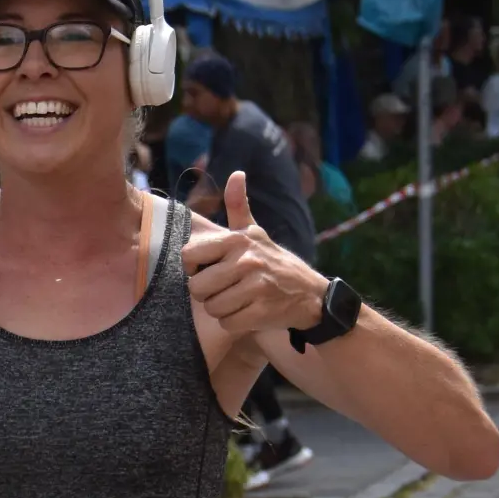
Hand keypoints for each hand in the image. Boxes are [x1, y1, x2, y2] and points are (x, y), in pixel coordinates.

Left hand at [182, 172, 328, 334]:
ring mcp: (255, 287)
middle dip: (207, 294)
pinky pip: (228, 323)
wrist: (310, 294)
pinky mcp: (262, 311)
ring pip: (212, 308)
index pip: (188, 256)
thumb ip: (238, 206)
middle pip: (197, 288)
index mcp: (237, 240)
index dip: (193, 268)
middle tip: (226, 289)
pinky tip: (248, 313)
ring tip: (239, 300)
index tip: (209, 269)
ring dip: (222, 310)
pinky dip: (235, 323)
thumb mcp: (255, 233)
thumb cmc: (274, 262)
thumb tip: (236, 174)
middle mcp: (246, 260)